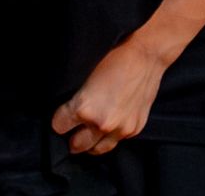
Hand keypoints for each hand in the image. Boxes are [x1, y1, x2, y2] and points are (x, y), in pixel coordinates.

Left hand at [50, 38, 168, 155]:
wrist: (146, 55)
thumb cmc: (114, 57)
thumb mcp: (85, 76)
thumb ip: (76, 99)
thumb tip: (67, 110)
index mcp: (85, 108)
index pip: (59, 126)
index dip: (59, 119)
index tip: (62, 115)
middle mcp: (102, 123)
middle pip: (76, 145)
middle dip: (72, 136)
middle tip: (73, 128)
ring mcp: (120, 129)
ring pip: (96, 150)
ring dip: (90, 142)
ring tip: (88, 133)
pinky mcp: (134, 129)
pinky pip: (116, 141)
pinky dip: (110, 136)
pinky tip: (109, 124)